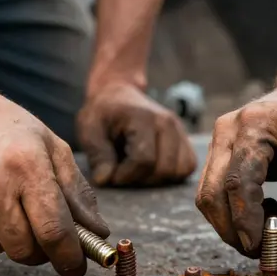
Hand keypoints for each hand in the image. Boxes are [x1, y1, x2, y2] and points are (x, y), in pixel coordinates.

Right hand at [0, 86, 107, 275]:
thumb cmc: (7, 126)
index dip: (69, 257)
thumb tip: (97, 233)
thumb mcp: (53, 147)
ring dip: (13, 239)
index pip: (53, 231)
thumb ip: (78, 193)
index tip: (76, 267)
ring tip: (11, 205)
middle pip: (25, 250)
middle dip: (42, 253)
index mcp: (26, 166)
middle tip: (47, 237)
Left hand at [76, 82, 196, 186]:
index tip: (111, 174)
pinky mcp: (186, 140)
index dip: (125, 175)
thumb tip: (105, 179)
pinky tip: (153, 168)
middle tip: (123, 171)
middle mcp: (167, 123)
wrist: (118, 96)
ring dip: (156, 178)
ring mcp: (180, 131)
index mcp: (143, 117)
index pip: (144, 160)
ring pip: (179, 171)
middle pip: (163, 169)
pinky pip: (188, 167)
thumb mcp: (89, 129)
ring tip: (138, 169)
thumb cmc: (102, 114)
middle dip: (140, 179)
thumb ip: (97, 153)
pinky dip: (171, 174)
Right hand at [195, 77, 276, 255]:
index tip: (259, 247)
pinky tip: (261, 215)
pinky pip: (214, 190)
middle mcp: (226, 132)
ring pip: (207, 195)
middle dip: (231, 230)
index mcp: (252, 128)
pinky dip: (232, 211)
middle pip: (211, 193)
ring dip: (230, 224)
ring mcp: (218, 141)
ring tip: (267, 232)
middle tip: (261, 252)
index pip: (237, 184)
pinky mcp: (219, 152)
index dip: (245, 221)